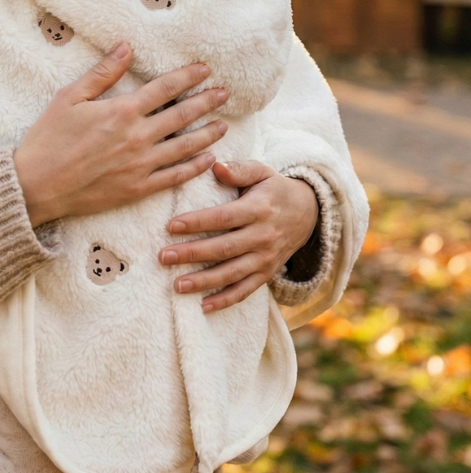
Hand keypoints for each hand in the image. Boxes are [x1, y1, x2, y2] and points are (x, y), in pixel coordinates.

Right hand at [14, 44, 228, 226]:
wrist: (36, 186)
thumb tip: (126, 48)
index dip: (188, 77)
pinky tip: (208, 159)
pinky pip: (175, 176)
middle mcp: (138, 137)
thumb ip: (102, 74)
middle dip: (206, 102)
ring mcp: (141, 165)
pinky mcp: (138, 189)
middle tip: (225, 93)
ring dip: (207, 134)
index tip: (206, 70)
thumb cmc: (48, 139)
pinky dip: (195, 167)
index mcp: (122, 111)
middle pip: (182, 115)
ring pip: (185, 146)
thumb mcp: (69, 98)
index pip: (165, 88)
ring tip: (223, 125)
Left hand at [159, 160, 318, 312]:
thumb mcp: (261, 172)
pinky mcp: (266, 273)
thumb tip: (215, 166)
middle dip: (192, 254)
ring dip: (204, 281)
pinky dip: (226, 300)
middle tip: (163, 257)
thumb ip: (239, 169)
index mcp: (258, 209)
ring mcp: (266, 258)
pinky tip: (203, 306)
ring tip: (177, 285)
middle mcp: (263, 236)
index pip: (223, 218)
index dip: (198, 222)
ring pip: (233, 273)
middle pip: (224, 248)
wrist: (308, 213)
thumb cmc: (273, 189)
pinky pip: (246, 290)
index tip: (171, 226)